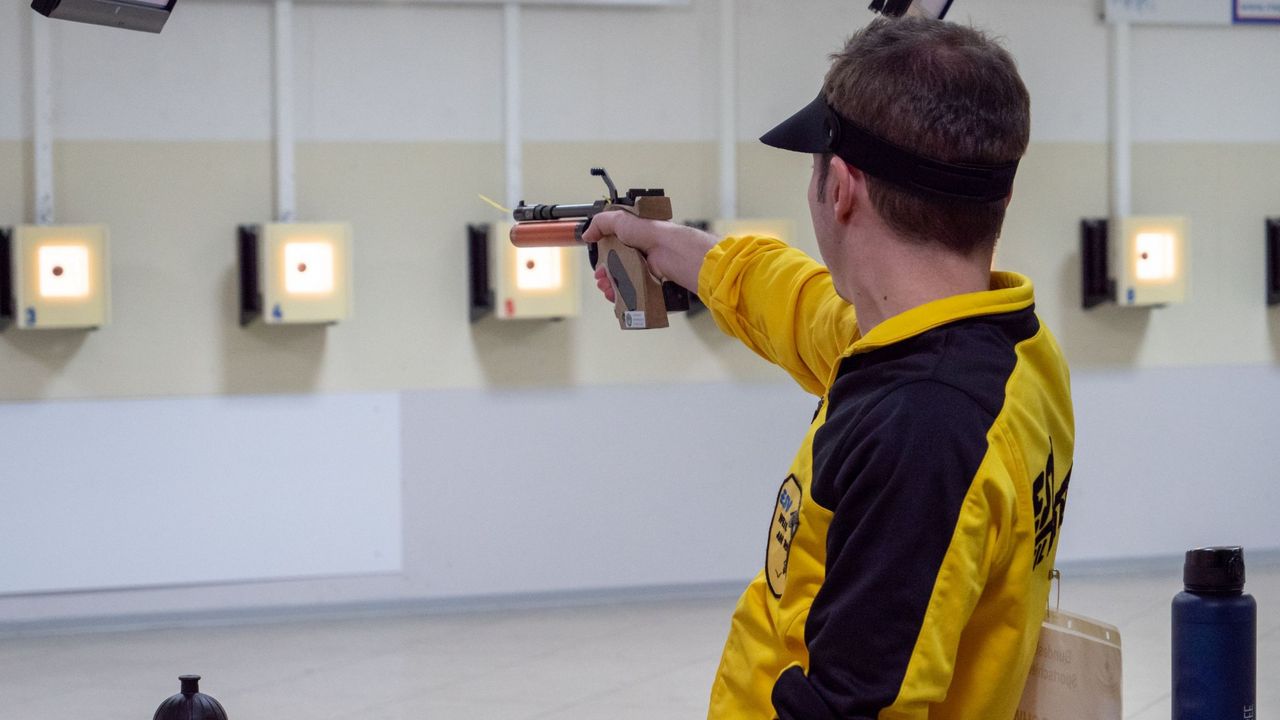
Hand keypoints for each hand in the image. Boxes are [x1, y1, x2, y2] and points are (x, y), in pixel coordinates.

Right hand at [581, 210, 717, 302]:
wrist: (668, 250)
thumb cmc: (650, 231)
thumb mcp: (619, 219)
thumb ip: (600, 223)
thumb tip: (587, 234)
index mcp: (632, 235)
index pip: (613, 246)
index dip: (603, 255)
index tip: (598, 263)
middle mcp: (638, 250)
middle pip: (615, 265)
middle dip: (605, 273)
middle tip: (600, 278)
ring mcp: (643, 266)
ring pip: (622, 279)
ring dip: (611, 284)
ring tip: (606, 287)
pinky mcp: (648, 279)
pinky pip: (632, 289)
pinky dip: (622, 293)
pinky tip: (615, 294)